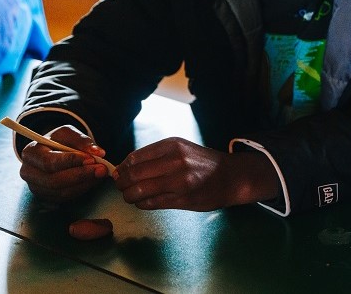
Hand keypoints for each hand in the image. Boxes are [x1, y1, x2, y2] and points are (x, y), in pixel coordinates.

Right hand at [19, 125, 109, 202]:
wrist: (53, 151)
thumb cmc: (59, 141)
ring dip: (84, 184)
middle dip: (81, 175)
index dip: (71, 161)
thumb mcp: (68, 133)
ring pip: (60, 192)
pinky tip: (93, 180)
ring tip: (101, 174)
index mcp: (31, 153)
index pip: (49, 161)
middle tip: (102, 169)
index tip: (92, 159)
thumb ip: (82, 141)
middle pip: (54, 180)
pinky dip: (81, 189)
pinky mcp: (45, 196)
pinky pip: (65, 197)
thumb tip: (98, 152)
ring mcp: (35, 187)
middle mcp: (28, 172)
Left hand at [112, 137, 277, 211]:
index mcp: (173, 146)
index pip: (134, 158)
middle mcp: (176, 161)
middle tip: (122, 187)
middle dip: (122, 184)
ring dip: (129, 196)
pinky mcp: (183, 200)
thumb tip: (122, 168)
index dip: (122, 169)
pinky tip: (145, 202)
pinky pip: (151, 204)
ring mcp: (180, 182)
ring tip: (132, 196)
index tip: (119, 174)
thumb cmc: (202, 163)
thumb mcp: (181, 149)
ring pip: (139, 192)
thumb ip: (154, 156)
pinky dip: (142, 204)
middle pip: (133, 175)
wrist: (231, 177)